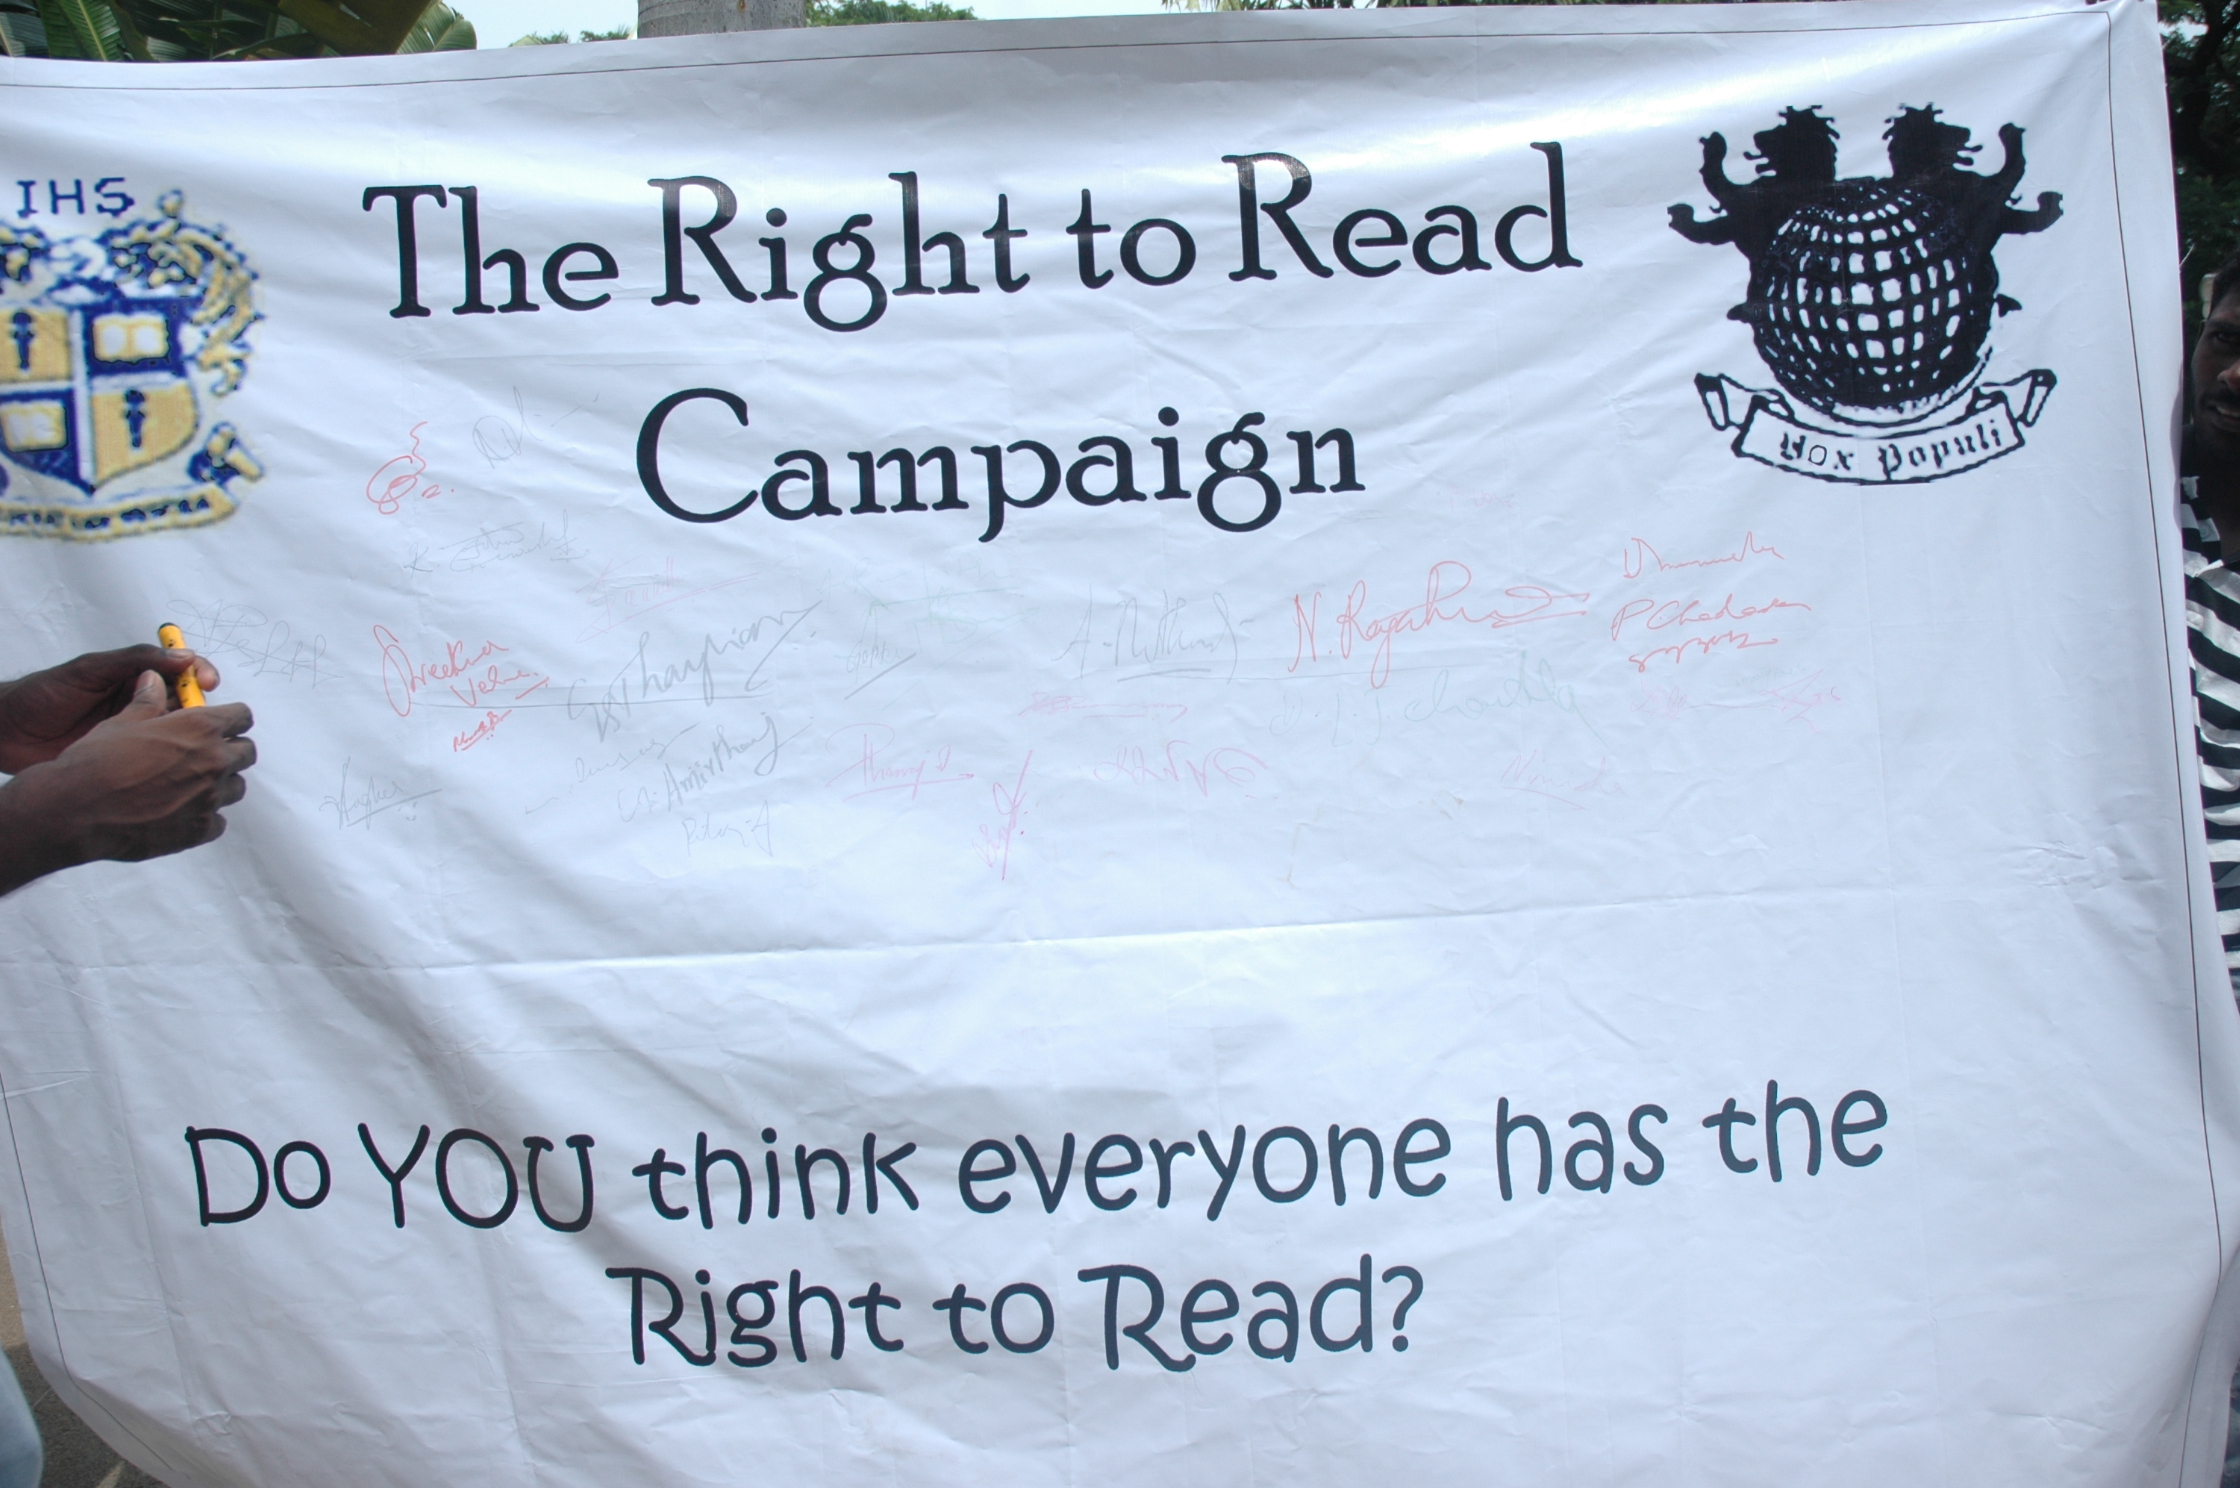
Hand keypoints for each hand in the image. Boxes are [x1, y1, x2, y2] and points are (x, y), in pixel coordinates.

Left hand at [0, 644, 220, 773]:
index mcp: (134, 678)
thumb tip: (184, 655)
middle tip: (206, 716)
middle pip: (187, 703)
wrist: (7, 733)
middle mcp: (140, 704)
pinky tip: (182, 766)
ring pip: (178, 732)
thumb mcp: (89, 670)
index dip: (199, 674)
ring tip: (197, 742)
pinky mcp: (126, 759)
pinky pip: (159, 759)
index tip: (207, 682)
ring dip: (192, 736)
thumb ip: (133, 660)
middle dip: (202, 707)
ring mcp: (135, 733)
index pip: (181, 671)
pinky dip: (174, 762)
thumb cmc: (42, 694)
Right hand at [0, 672, 254, 893]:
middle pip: (246, 752)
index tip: (220, 723)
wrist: (76, 810)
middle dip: (230, 749)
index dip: (231, 718)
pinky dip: (204, 817)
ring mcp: (209, 799)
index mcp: (200, 729)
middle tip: (203, 754)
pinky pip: (217, 822)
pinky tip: (180, 812)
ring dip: (219, 783)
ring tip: (188, 784)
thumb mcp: (122, 721)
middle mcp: (213, 762)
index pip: (242, 716)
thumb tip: (155, 679)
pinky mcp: (199, 830)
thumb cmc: (97, 761)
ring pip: (235, 787)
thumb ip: (149, 701)